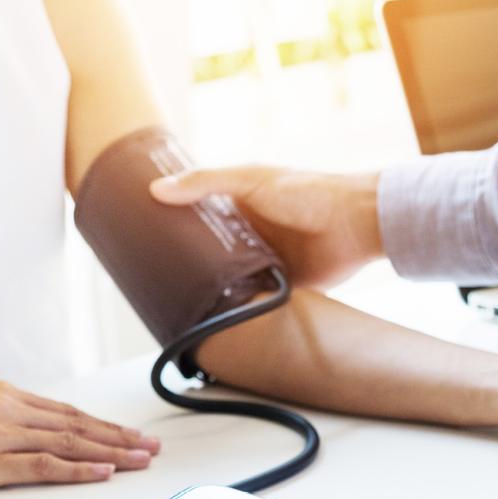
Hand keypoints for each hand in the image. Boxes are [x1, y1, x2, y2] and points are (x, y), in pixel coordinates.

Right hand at [0, 381, 160, 493]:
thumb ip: (0, 419)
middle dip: (119, 436)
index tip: (131, 435)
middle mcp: (7, 409)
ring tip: (140, 460)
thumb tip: (29, 430)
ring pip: (68, 441)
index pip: (67, 412)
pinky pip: (42, 465)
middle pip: (77, 424)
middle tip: (152, 447)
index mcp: (2, 396)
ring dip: (110, 451)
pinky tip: (102, 472)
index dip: (104, 425)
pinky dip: (77, 468)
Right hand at [150, 165, 381, 288]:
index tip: (141, 237)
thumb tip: (156, 190)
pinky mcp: (282, 287)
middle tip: (151, 279)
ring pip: (229, 279)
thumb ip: (205, 183)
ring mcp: (265, 262)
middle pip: (210, 252)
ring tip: (174, 303)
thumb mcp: (250, 180)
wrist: (356, 223)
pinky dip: (239, 307)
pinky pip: (254, 300)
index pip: (199, 217)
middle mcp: (250, 235)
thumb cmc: (306, 192)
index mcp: (241, 207)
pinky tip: (214, 318)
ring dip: (211, 289)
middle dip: (187, 264)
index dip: (173, 226)